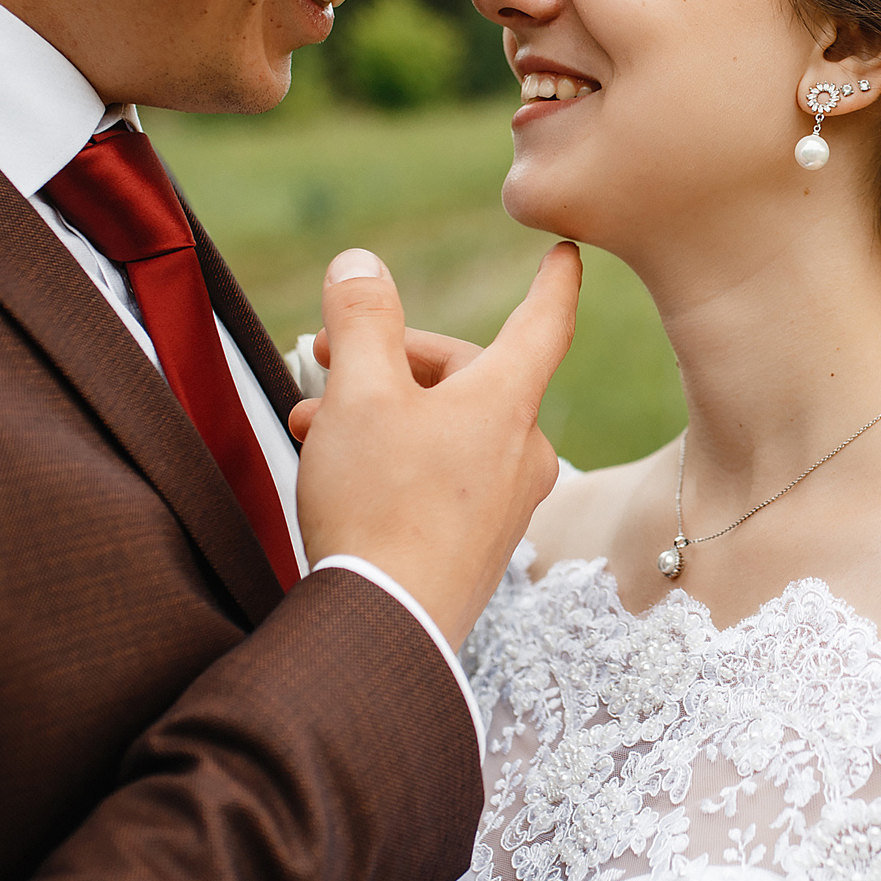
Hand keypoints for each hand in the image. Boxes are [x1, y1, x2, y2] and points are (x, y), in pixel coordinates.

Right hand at [291, 244, 577, 644]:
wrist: (386, 627)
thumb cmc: (377, 504)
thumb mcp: (358, 392)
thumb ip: (361, 319)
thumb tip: (360, 265)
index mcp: (507, 401)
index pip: (542, 320)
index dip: (551, 280)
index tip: (568, 253)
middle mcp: (522, 449)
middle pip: (466, 376)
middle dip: (389, 363)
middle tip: (321, 363)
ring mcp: (506, 502)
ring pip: (444, 428)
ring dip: (379, 414)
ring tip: (312, 426)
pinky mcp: (480, 543)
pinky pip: (442, 476)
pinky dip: (395, 459)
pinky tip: (340, 474)